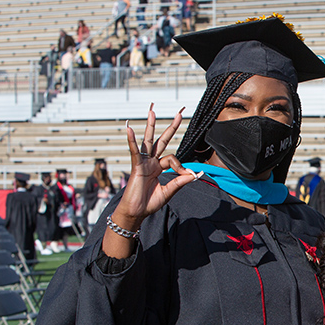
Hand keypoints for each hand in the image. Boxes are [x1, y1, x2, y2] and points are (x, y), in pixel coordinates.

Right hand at [112, 104, 200, 229]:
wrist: (136, 213)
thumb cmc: (149, 204)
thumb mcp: (169, 192)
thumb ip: (180, 182)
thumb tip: (194, 174)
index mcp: (158, 167)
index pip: (173, 159)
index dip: (181, 167)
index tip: (188, 176)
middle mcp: (151, 162)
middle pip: (162, 141)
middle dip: (170, 128)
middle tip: (179, 113)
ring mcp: (143, 163)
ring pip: (148, 141)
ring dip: (150, 126)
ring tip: (152, 111)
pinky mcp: (136, 167)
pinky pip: (135, 152)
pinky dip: (132, 141)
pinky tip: (129, 129)